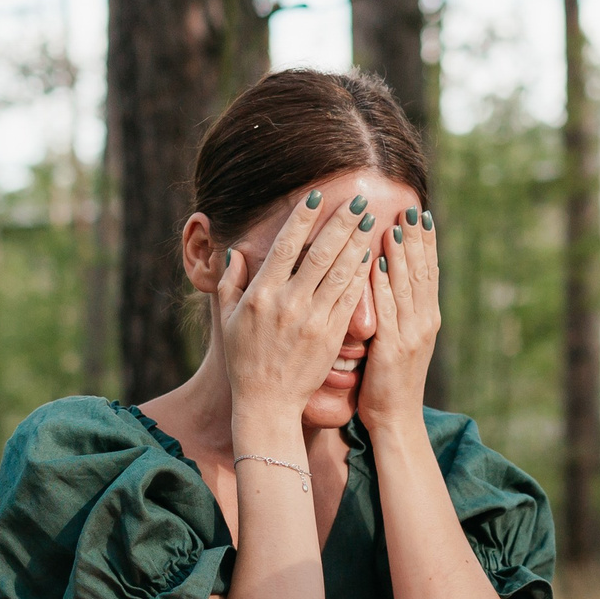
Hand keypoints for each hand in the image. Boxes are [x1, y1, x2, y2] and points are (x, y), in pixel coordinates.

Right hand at [215, 189, 376, 422]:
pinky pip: (350, 300)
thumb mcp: (227, 319)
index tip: (317, 195)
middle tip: (358, 199)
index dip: (302, 218)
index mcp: (260, 294)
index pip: (285, 246)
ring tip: (372, 220)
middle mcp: (287, 303)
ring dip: (358, 243)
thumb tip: (235, 252)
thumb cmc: (244, 360)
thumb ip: (231, 283)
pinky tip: (372, 257)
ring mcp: (312, 320)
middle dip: (341, 223)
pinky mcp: (331, 336)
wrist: (268, 403)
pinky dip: (361, 276)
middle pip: (319, 253)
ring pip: (339, 273)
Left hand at [356, 206, 440, 430]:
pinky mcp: (393, 348)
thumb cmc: (390, 381)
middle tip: (410, 210)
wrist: (396, 419)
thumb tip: (387, 279)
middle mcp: (424, 322)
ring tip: (396, 227)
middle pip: (421, 273)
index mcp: (427, 319)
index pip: (429, 273)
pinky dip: (383, 285)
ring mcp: (411, 335)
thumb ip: (397, 311)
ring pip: (407, 287)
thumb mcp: (400, 341)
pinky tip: (377, 264)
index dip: (426, 244)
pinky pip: (387, 310)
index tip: (421, 216)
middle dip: (416, 240)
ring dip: (402, 255)